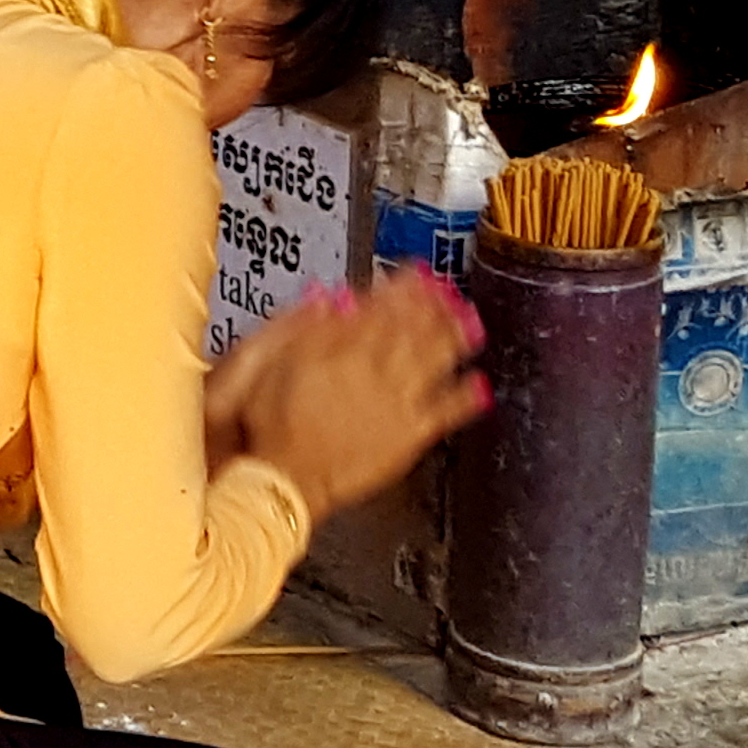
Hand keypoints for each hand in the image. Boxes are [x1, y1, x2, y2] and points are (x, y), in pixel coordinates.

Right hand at [210, 274, 484, 516]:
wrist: (286, 477)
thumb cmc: (270, 424)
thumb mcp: (269, 361)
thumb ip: (303, 326)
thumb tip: (328, 295)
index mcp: (341, 349)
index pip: (379, 308)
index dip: (400, 287)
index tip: (415, 271)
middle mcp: (376, 371)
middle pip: (413, 329)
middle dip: (433, 305)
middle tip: (448, 288)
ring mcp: (398, 403)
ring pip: (434, 360)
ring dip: (454, 337)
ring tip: (470, 321)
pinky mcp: (409, 435)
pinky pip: (445, 412)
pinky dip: (464, 397)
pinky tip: (478, 385)